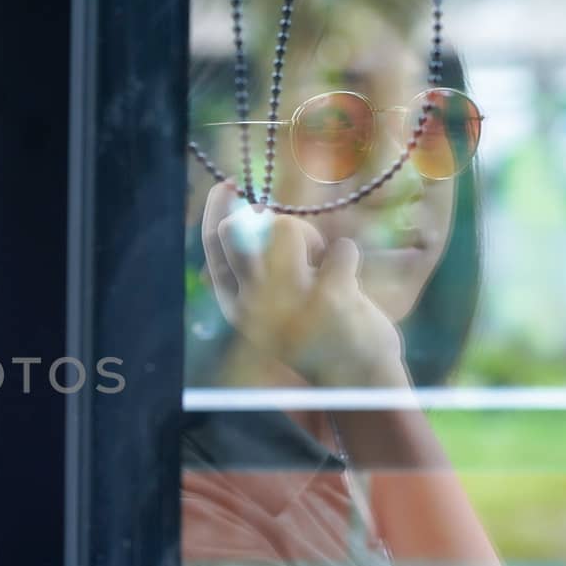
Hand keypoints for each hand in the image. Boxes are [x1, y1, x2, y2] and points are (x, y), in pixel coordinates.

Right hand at [199, 180, 404, 387]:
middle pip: (240, 230)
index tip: (231, 186)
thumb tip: (244, 215)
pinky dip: (347, 255)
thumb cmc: (309, 336)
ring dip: (308, 235)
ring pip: (286, 229)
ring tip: (319, 261)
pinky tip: (346, 279)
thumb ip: (250, 274)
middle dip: (269, 221)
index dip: (217, 208)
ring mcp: (292, 300)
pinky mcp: (331, 296)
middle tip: (293, 239)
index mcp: (235, 305)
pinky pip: (340, 246)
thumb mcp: (266, 313)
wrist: (352, 379)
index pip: (212, 245)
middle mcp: (255, 304)